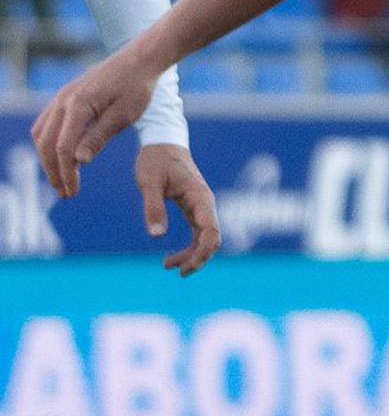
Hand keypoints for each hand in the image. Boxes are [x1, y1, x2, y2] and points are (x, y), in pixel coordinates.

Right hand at [32, 53, 160, 197]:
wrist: (141, 59)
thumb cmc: (138, 87)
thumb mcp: (124, 116)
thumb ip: (99, 137)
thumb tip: (78, 161)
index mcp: (78, 105)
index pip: (63, 148)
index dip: (66, 173)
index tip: (73, 192)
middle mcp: (63, 100)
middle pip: (46, 143)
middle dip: (53, 171)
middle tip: (65, 193)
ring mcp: (62, 96)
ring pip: (42, 133)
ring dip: (48, 158)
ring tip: (63, 178)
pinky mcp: (66, 96)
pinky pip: (48, 122)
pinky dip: (50, 142)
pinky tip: (63, 156)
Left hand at [135, 145, 221, 275]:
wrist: (162, 143)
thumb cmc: (155, 161)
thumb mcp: (149, 183)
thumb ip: (153, 208)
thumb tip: (157, 236)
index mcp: (200, 198)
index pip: (211, 232)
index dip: (202, 253)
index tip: (184, 268)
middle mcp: (206, 204)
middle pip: (212, 239)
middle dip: (198, 259)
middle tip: (176, 272)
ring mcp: (201, 206)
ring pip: (206, 238)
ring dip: (193, 255)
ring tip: (169, 266)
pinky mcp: (194, 207)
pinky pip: (199, 232)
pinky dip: (190, 247)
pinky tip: (173, 256)